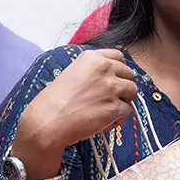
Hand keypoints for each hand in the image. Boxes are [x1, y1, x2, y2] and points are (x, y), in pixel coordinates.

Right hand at [15, 49, 137, 167]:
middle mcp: (104, 68)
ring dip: (123, 101)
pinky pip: (127, 111)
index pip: (119, 56)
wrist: (48, 120)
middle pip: (129, 74)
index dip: (119, 69)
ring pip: (132, 91)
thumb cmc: (54, 100)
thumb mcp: (72, 73)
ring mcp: (111, 87)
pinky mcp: (114, 107)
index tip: (115, 78)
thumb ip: (92, 70)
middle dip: (122, 86)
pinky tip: (103, 122)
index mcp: (92, 58)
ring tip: (106, 111)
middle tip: (109, 98)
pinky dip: (118, 118)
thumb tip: (110, 76)